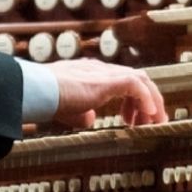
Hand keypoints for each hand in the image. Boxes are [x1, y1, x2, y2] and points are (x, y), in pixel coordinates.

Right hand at [44, 58, 165, 129]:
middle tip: (151, 121)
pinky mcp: (106, 80)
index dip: (132, 101)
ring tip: (155, 121)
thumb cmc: (46, 99)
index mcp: (90, 74)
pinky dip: (146, 98)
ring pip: (141, 79)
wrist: (37, 90)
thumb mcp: (67, 109)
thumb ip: (81, 113)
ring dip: (152, 101)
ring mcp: (104, 72)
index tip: (133, 120)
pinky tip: (147, 115)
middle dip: (148, 101)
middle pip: (136, 78)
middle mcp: (100, 70)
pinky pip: (135, 84)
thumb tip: (90, 119)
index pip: (120, 81)